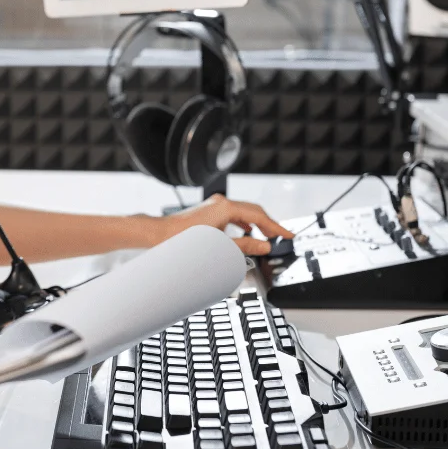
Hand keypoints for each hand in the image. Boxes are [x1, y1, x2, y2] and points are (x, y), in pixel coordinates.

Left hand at [151, 194, 293, 255]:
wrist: (159, 234)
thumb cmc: (182, 239)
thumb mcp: (219, 245)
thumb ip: (245, 246)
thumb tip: (264, 246)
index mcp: (226, 207)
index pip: (259, 216)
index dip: (276, 227)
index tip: (288, 235)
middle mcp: (221, 203)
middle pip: (253, 212)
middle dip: (269, 225)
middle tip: (281, 237)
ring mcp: (214, 206)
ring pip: (244, 213)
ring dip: (256, 225)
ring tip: (266, 238)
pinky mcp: (209, 211)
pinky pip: (233, 215)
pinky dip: (243, 224)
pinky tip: (246, 233)